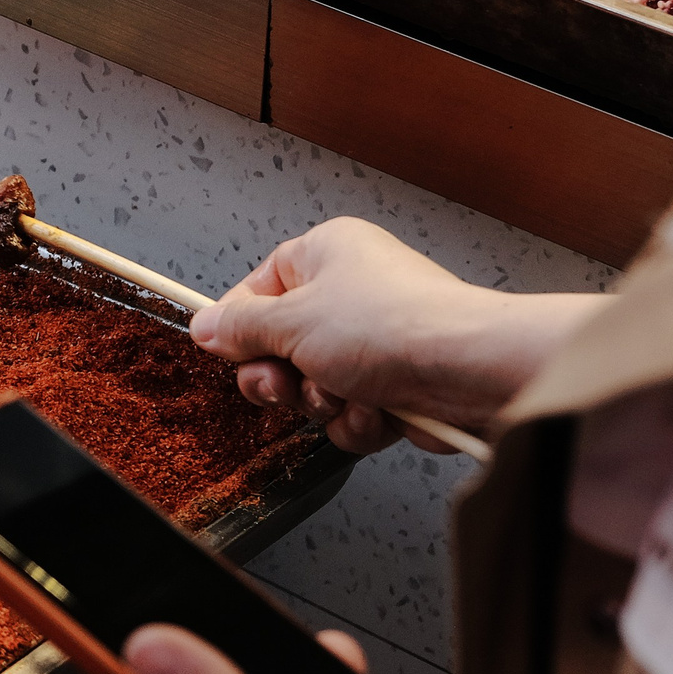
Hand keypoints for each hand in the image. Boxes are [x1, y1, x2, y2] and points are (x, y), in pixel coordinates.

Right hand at [189, 216, 600, 453]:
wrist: (468, 370)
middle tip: (285, 382)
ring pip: (313, 386)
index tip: (228, 352)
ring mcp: (374, 342)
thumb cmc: (391, 325)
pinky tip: (378, 408)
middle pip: (281, 345)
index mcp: (324, 254)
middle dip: (281, 376)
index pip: (257, 290)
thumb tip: (204, 326)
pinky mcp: (396, 385)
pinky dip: (358, 419)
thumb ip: (240, 327)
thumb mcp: (292, 321)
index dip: (240, 328)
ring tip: (347, 390)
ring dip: (322, 401)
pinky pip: (349, 411)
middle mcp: (350, 292)